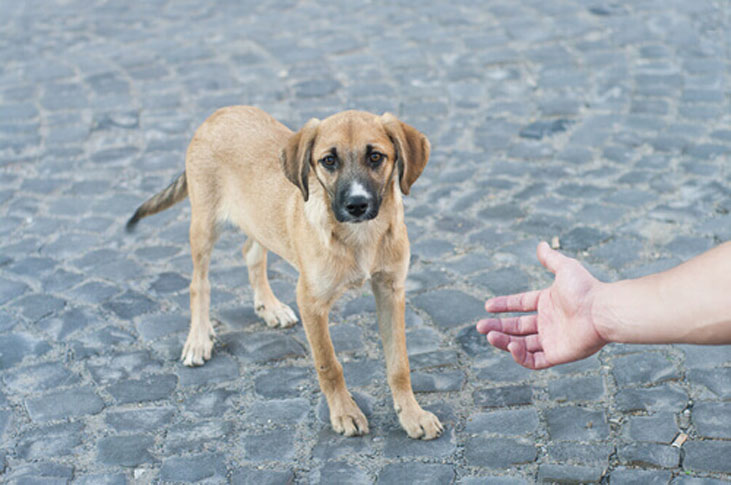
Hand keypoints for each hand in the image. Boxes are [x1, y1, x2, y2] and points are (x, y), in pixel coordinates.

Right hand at [476, 242, 607, 368]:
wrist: (602, 311)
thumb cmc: (585, 289)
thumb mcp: (565, 268)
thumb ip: (551, 259)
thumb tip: (540, 244)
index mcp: (548, 303)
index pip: (521, 305)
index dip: (504, 305)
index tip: (488, 306)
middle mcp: (549, 322)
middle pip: (517, 326)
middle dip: (497, 326)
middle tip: (480, 326)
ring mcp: (552, 339)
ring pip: (521, 344)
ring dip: (503, 341)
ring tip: (489, 335)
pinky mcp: (557, 355)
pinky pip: (534, 360)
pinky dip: (519, 356)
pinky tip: (510, 346)